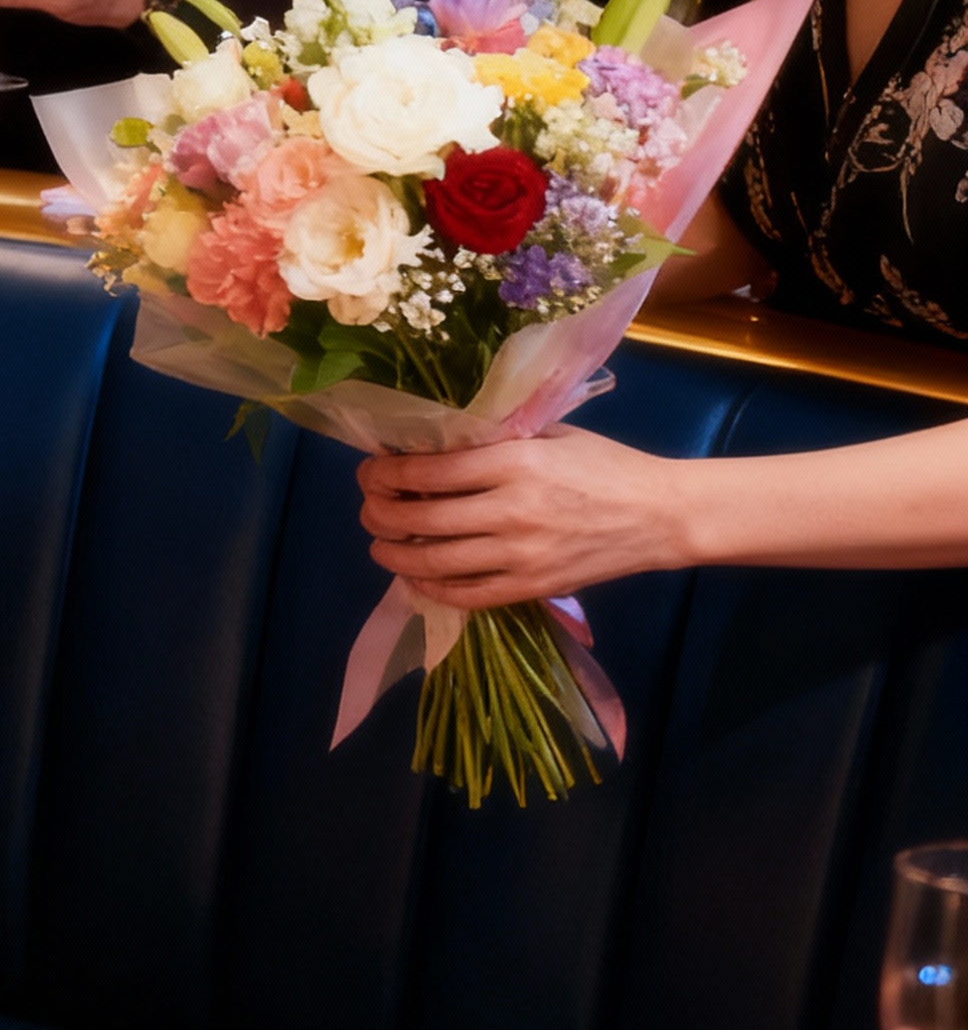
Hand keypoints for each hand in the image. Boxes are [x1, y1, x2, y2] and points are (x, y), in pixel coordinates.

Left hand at [356, 427, 694, 604]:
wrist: (659, 515)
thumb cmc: (604, 465)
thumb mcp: (549, 434)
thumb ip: (493, 439)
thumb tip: (430, 442)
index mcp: (515, 463)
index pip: (427, 472)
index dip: (385, 474)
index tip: (371, 471)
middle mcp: (512, 511)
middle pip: (420, 518)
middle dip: (379, 514)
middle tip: (370, 508)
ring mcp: (521, 555)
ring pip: (433, 561)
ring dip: (393, 554)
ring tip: (379, 544)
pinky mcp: (532, 588)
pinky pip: (466, 595)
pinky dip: (431, 587)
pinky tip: (415, 576)